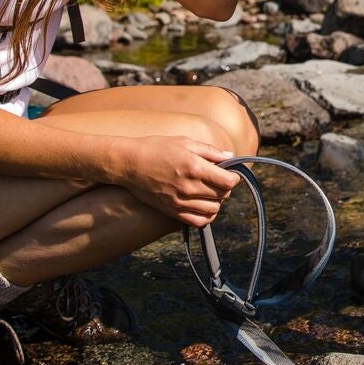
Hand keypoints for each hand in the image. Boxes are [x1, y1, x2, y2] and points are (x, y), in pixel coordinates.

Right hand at [119, 135, 241, 226]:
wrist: (129, 163)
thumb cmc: (157, 148)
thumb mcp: (185, 142)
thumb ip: (210, 151)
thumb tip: (231, 156)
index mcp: (195, 167)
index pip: (228, 182)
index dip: (234, 177)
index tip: (230, 173)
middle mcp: (189, 187)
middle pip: (222, 195)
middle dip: (225, 188)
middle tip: (218, 180)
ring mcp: (180, 201)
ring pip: (213, 209)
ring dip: (216, 201)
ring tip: (210, 192)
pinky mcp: (171, 211)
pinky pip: (198, 221)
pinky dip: (206, 216)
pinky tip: (204, 206)